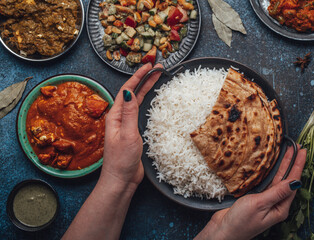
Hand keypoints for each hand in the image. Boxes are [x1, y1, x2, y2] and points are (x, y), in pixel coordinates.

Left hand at [100, 63, 162, 190]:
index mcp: (115, 116)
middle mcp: (119, 117)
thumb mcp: (128, 135)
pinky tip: (151, 98)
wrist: (121, 179)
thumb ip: (129, 114)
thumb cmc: (121, 160)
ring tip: (156, 78)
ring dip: (145, 88)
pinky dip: (146, 101)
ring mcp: (125, 124)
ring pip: (137, 100)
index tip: (149, 66)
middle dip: (143, 79)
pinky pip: (139, 111)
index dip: (138, 77)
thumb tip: (130, 92)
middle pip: (132, 92)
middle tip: (157, 68)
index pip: (127, 90)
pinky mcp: (132, 131)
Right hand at [195, 146, 306, 239]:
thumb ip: (277, 192)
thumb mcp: (260, 205)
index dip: (298, 166)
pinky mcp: (255, 199)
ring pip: (277, 179)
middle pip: (287, 179)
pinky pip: (267, 182)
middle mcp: (275, 204)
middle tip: (298, 147)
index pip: (293, 182)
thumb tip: (295, 182)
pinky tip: (272, 165)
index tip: (302, 151)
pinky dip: (271, 171)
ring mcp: (265, 201)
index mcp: (280, 208)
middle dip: (292, 163)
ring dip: (282, 165)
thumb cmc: (240, 222)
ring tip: (288, 151)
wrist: (222, 232)